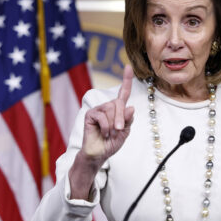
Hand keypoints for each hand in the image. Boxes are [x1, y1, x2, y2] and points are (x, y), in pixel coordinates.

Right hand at [69, 65, 134, 198]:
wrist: (98, 154)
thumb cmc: (111, 144)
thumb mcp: (124, 133)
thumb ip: (128, 121)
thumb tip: (130, 107)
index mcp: (118, 110)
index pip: (123, 93)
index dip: (126, 80)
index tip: (128, 66)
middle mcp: (108, 107)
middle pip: (119, 103)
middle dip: (121, 118)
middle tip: (119, 130)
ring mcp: (98, 110)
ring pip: (111, 109)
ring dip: (113, 124)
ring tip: (110, 133)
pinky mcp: (90, 114)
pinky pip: (102, 116)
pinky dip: (106, 127)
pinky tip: (103, 133)